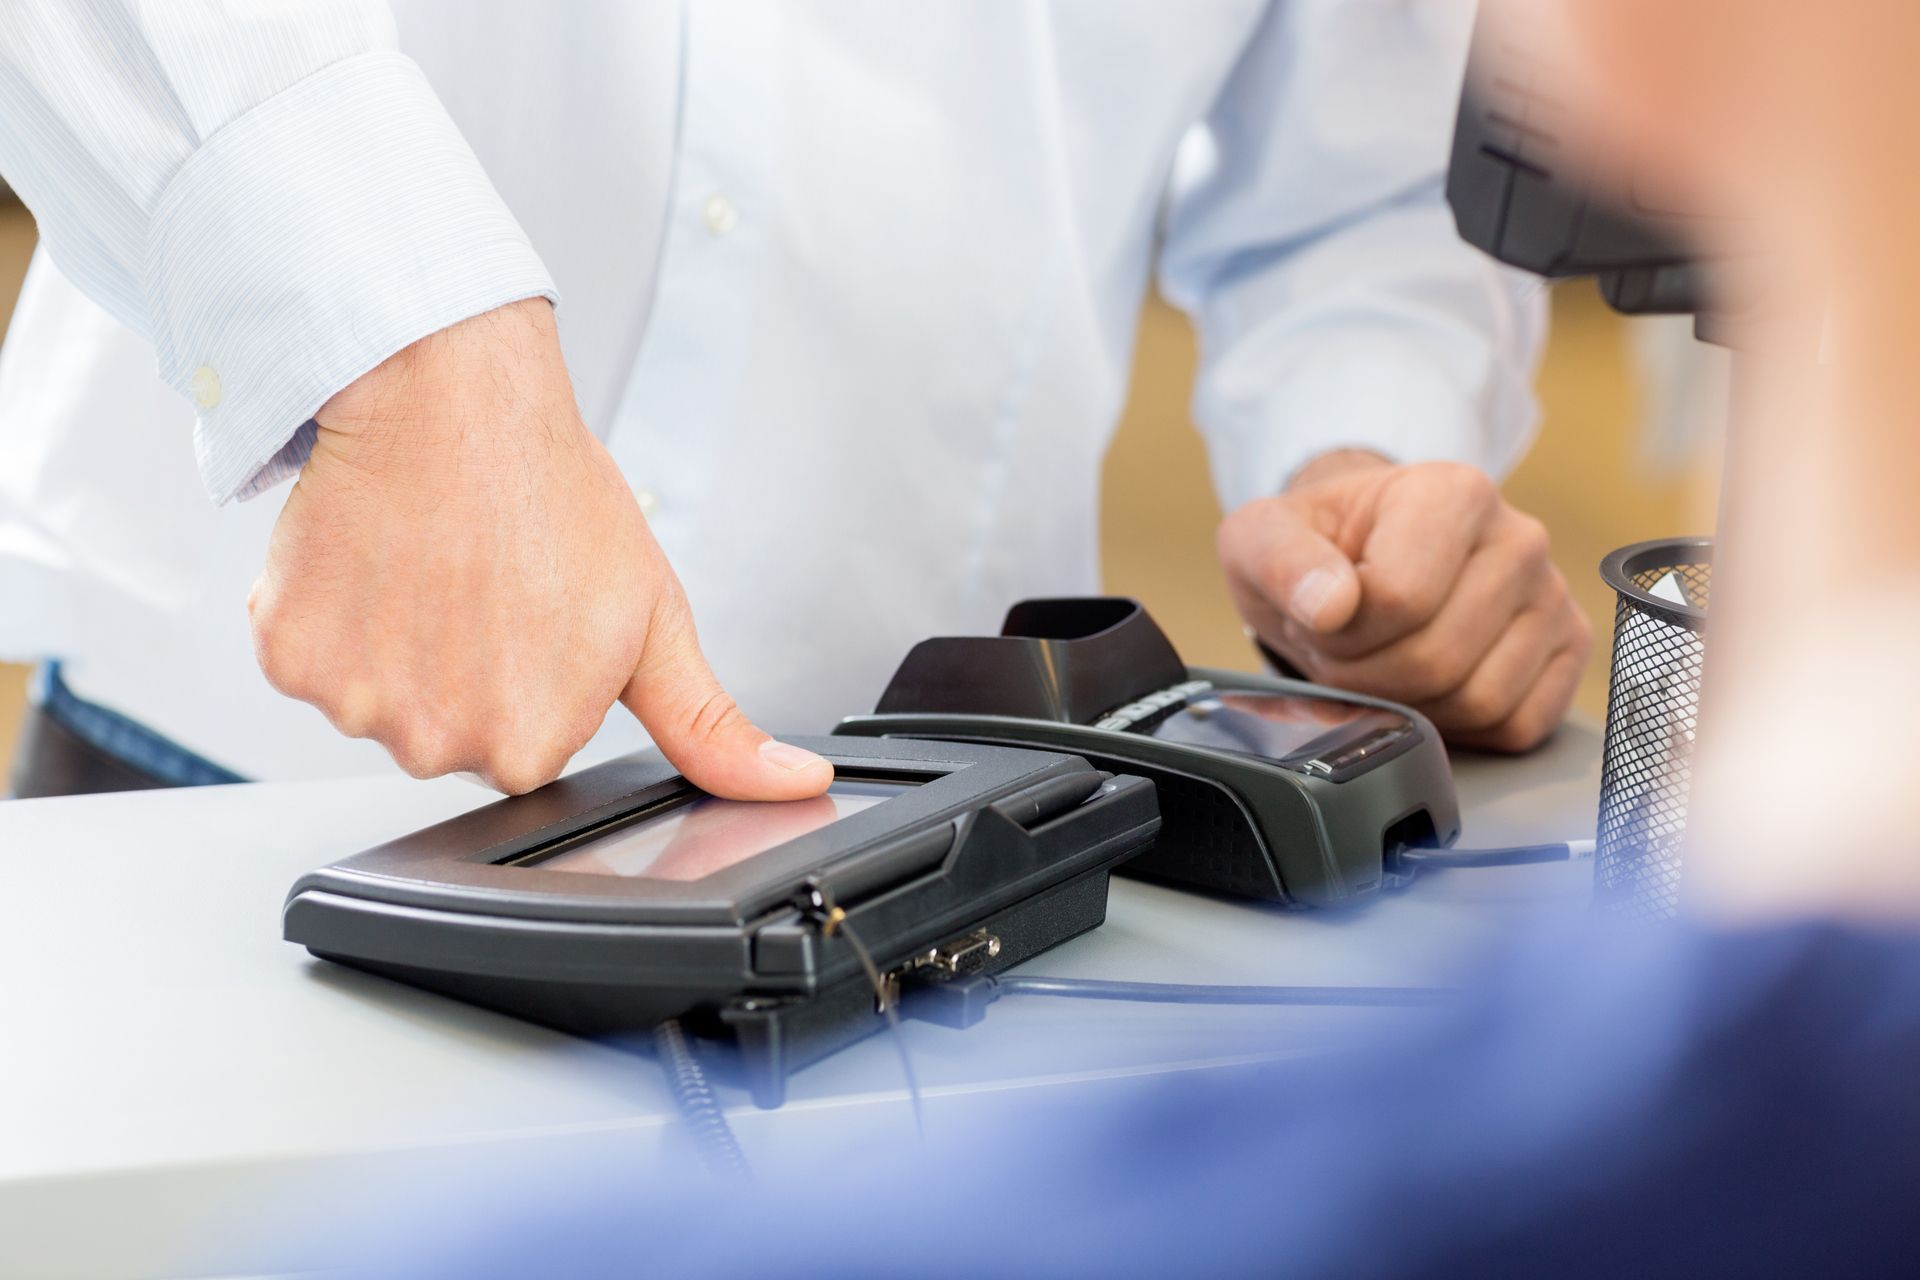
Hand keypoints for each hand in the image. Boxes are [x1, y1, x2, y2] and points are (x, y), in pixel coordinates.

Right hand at [247, 298, 833, 797]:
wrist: (449, 395)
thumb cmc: (551, 494)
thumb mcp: (654, 617)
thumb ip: (709, 724)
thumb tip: (793, 785)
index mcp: (528, 746)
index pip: (522, 748)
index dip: (531, 680)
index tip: (532, 620)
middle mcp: (436, 745)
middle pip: (446, 733)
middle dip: (462, 672)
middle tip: (484, 587)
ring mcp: (353, 704)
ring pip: (376, 697)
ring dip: (395, 644)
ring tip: (431, 565)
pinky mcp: (285, 655)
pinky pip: (309, 657)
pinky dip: (332, 614)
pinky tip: (376, 559)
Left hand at [1217, 450, 1591, 751]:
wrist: (1359, 559)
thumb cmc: (1319, 550)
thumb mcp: (1264, 538)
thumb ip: (1280, 559)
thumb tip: (1329, 606)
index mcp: (1454, 492)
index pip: (1400, 599)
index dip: (1342, 632)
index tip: (1324, 614)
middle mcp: (1520, 539)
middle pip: (1436, 660)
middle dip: (1368, 675)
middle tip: (1346, 648)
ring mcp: (1552, 597)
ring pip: (1479, 700)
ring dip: (1411, 705)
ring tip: (1384, 660)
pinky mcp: (1569, 651)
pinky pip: (1518, 725)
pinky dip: (1462, 727)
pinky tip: (1430, 687)